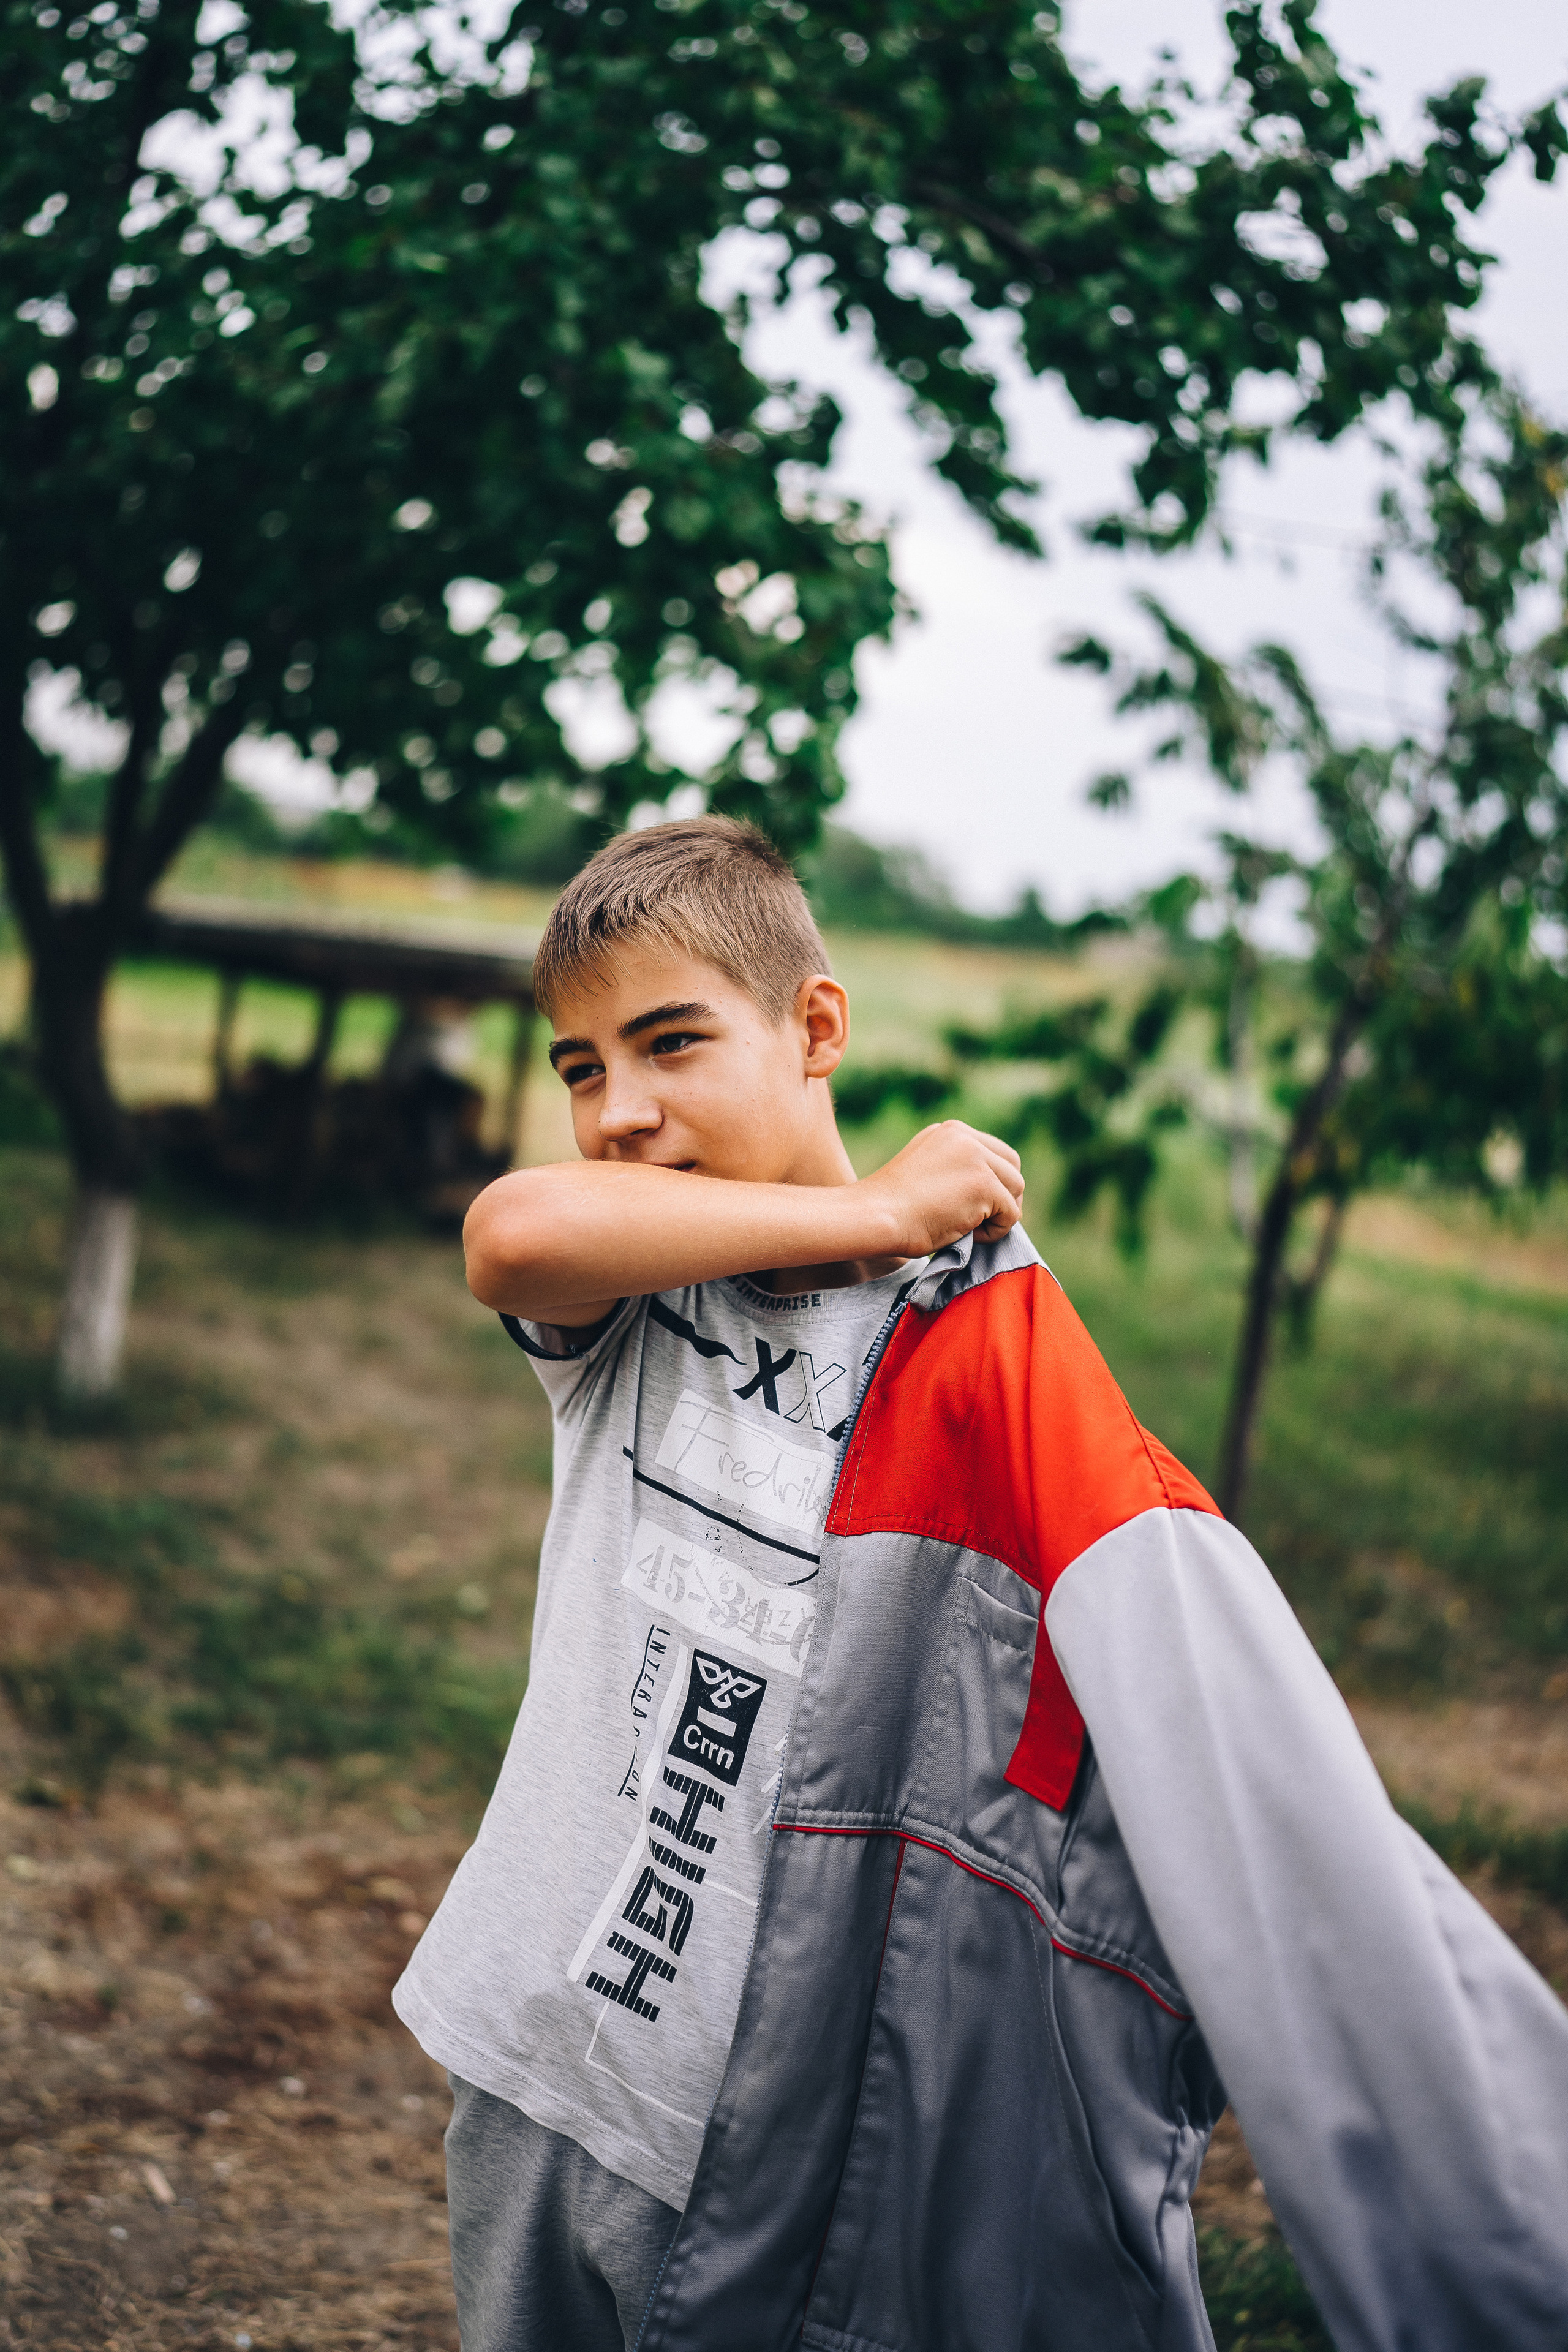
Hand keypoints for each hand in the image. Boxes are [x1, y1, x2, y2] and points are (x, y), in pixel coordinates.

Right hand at [860, 1121, 1024, 1257]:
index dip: (992, 1183)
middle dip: (1004, 1196)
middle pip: (1012, 1166)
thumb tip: (990, 1191)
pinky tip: (966, 1235)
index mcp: (950, 1131)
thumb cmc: (892, 1207)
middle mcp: (965, 1137)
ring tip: (968, 1228)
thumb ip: (955, 1168)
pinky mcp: (983, 1184)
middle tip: (980, 1220)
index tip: (970, 1205)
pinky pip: (1010, 1213)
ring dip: (999, 1214)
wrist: (875, 1216)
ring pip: (1016, 1188)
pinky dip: (995, 1231)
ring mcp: (976, 1158)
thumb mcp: (926, 1170)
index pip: (995, 1153)